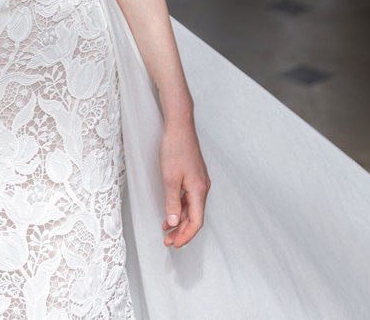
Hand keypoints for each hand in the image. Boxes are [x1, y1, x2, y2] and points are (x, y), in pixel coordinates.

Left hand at [160, 117, 209, 247]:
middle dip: (181, 231)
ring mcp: (199, 180)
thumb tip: (173, 224)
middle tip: (167, 242)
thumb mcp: (169, 178)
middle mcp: (203, 187)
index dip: (186, 236)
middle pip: (195, 217)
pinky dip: (180, 207)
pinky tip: (171, 210)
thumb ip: (171, 203)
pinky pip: (189, 197)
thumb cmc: (175, 148)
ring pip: (192, 207)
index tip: (174, 245)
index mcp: (199, 190)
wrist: (179, 125)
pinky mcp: (194, 175)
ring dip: (180, 220)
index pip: (196, 222)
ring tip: (166, 229)